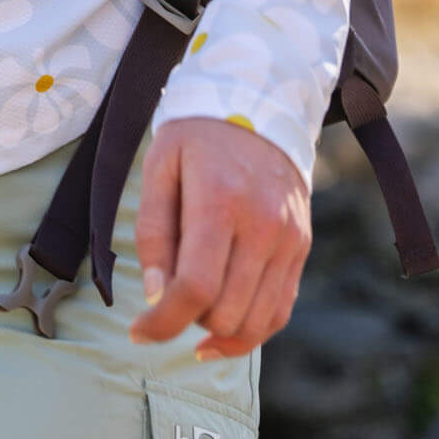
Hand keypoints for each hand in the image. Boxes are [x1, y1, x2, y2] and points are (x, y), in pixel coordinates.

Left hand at [128, 116, 310, 359]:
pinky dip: (250, 332)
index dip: (163, 322)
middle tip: (166, 297)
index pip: (196, 287)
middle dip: (186, 320)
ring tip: (192, 305)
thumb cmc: (196, 138)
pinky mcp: (301, 248)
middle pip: (225, 312)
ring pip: (255, 322)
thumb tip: (157, 296)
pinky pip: (279, 312)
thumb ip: (154, 231)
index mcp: (220, 200)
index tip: (137, 332)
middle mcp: (263, 224)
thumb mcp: (160, 167)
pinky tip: (220, 331)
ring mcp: (289, 239)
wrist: (259, 105)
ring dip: (216, 330)